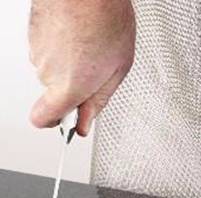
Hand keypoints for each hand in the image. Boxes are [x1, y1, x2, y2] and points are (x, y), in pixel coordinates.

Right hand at [29, 0, 135, 135]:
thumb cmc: (106, 20)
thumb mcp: (117, 70)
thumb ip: (98, 101)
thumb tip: (84, 124)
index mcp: (69, 87)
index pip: (43, 119)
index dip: (57, 122)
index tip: (73, 119)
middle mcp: (47, 72)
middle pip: (56, 92)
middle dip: (76, 86)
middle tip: (98, 69)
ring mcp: (37, 52)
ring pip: (53, 70)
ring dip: (71, 64)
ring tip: (92, 45)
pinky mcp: (33, 35)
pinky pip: (49, 52)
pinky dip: (63, 48)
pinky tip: (80, 35)